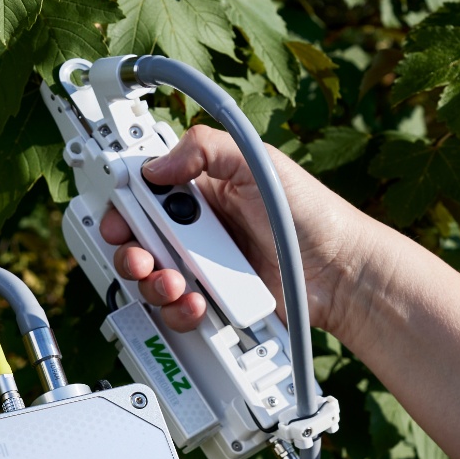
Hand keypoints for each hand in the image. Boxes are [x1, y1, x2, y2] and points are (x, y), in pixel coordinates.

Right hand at [99, 125, 379, 340]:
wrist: (340, 272)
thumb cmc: (309, 214)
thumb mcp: (258, 162)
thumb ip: (206, 148)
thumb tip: (156, 166)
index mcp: (200, 189)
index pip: (145, 191)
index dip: (124, 201)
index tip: (119, 212)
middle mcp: (196, 229)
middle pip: (137, 239)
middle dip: (129, 248)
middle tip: (140, 254)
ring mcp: (202, 268)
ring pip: (151, 278)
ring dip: (152, 281)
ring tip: (176, 282)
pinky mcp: (212, 302)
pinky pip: (177, 310)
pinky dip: (179, 309)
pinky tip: (197, 302)